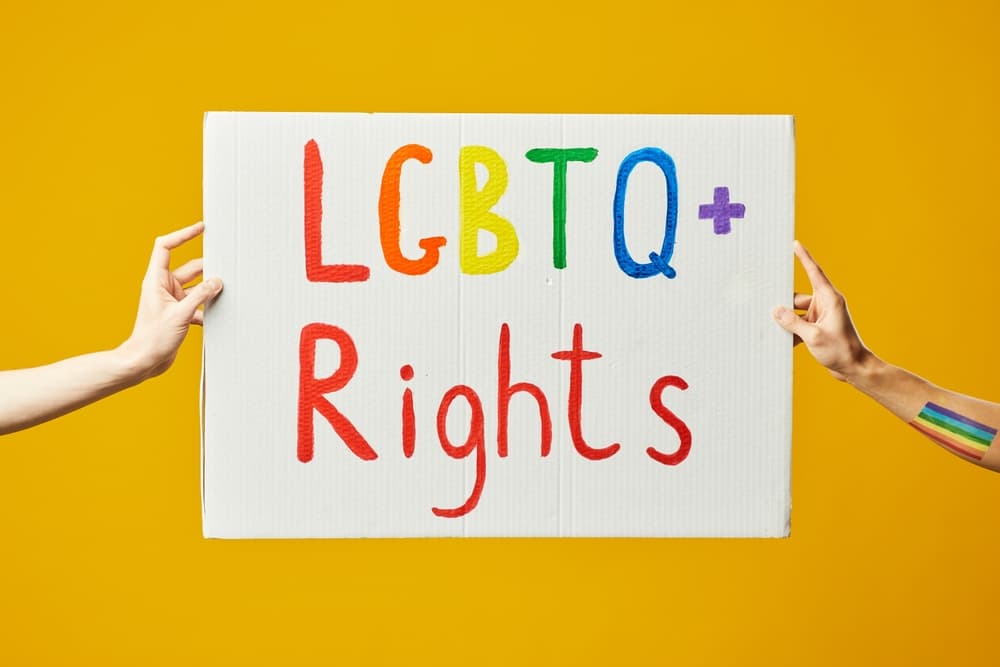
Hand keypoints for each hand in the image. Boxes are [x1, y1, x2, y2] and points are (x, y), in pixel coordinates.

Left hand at [119, 222, 222, 380]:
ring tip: (226, 292)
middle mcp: (163, 287)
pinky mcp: (178, 314)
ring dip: (209, 291)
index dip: (183, 235)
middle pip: (190, 268)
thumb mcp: (180, 314)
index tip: (201, 228)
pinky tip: (217, 315)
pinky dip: (207, 308)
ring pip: (197, 288)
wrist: (144, 362)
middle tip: (226, 267)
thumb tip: (217, 282)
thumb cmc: (153, 338)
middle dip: (208, 268)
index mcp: (156, 280)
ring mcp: (172, 301)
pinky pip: (197, 304)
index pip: (166, 247)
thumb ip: (201, 295)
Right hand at [772, 241, 872, 381]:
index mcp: (829, 299)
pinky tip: (785, 342)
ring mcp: (821, 316)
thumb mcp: (813, 336)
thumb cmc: (841, 351)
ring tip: (775, 329)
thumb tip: (776, 310)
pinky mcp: (818, 328)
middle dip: (784, 303)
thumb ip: (792, 322)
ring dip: (787, 322)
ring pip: (796, 313)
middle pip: (797, 297)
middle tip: (767, 304)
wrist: (855, 369)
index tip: (796, 244)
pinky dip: (792, 332)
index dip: (804, 258)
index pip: (814, 273)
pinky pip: (799, 325)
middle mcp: (825, 305)